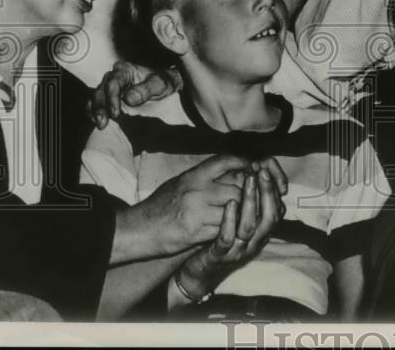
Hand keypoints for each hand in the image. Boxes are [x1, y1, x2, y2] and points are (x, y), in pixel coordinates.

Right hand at [88, 60, 181, 128]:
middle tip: (102, 123)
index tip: (116, 113)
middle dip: (100, 107)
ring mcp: (109, 86)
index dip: (112, 99)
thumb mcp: (159, 84)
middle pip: (101, 91)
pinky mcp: (108, 96)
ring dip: (96, 112)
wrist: (165, 84)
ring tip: (101, 125)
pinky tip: (98, 121)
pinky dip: (95, 112)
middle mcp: (114, 76)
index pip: (113, 84)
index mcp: (124, 70)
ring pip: (97, 97)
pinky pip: (97, 103)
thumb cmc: (162, 82)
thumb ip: (145, 90)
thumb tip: (129, 99)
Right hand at [124, 154, 252, 256]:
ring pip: (234, 211)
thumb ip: (205, 178)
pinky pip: (223, 230)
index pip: (224, 161)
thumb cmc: (161, 205)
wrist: (139, 229)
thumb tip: (235, 172)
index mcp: (193, 176)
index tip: (254, 168)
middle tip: (255, 199)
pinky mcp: (195, 233)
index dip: (243, 162)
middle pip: (237, 190)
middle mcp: (196, 191)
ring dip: (242, 215)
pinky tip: (233, 229)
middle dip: (249, 195)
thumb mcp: (181, 182)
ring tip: (248, 215)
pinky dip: (230, 229)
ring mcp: (196, 212)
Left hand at [175, 168, 281, 298]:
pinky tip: (230, 203)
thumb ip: (249, 208)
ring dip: (251, 201)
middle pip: (269, 217)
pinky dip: (230, 220)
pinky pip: (227, 238)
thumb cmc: (220, 243)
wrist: (199, 273)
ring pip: (250, 226)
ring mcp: (237, 251)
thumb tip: (256, 179)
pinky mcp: (219, 256)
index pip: (277, 212)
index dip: (274, 191)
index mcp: (261, 235)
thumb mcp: (239, 225)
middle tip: (261, 172)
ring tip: (248, 180)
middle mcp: (254, 243)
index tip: (266, 171)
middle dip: (267, 193)